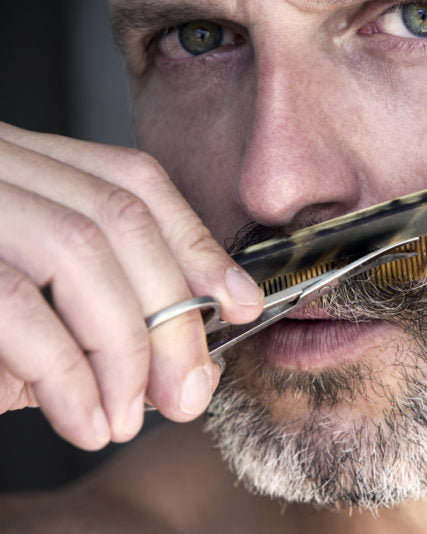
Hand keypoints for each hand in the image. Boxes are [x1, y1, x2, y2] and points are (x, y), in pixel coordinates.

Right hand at [0, 122, 264, 449]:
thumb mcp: (24, 302)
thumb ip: (87, 316)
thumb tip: (171, 366)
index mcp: (21, 163)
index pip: (133, 182)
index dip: (197, 244)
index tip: (241, 303)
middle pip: (118, 218)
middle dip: (171, 313)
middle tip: (187, 392)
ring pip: (77, 251)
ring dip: (124, 347)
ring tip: (131, 416)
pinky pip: (13, 306)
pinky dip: (66, 373)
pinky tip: (85, 419)